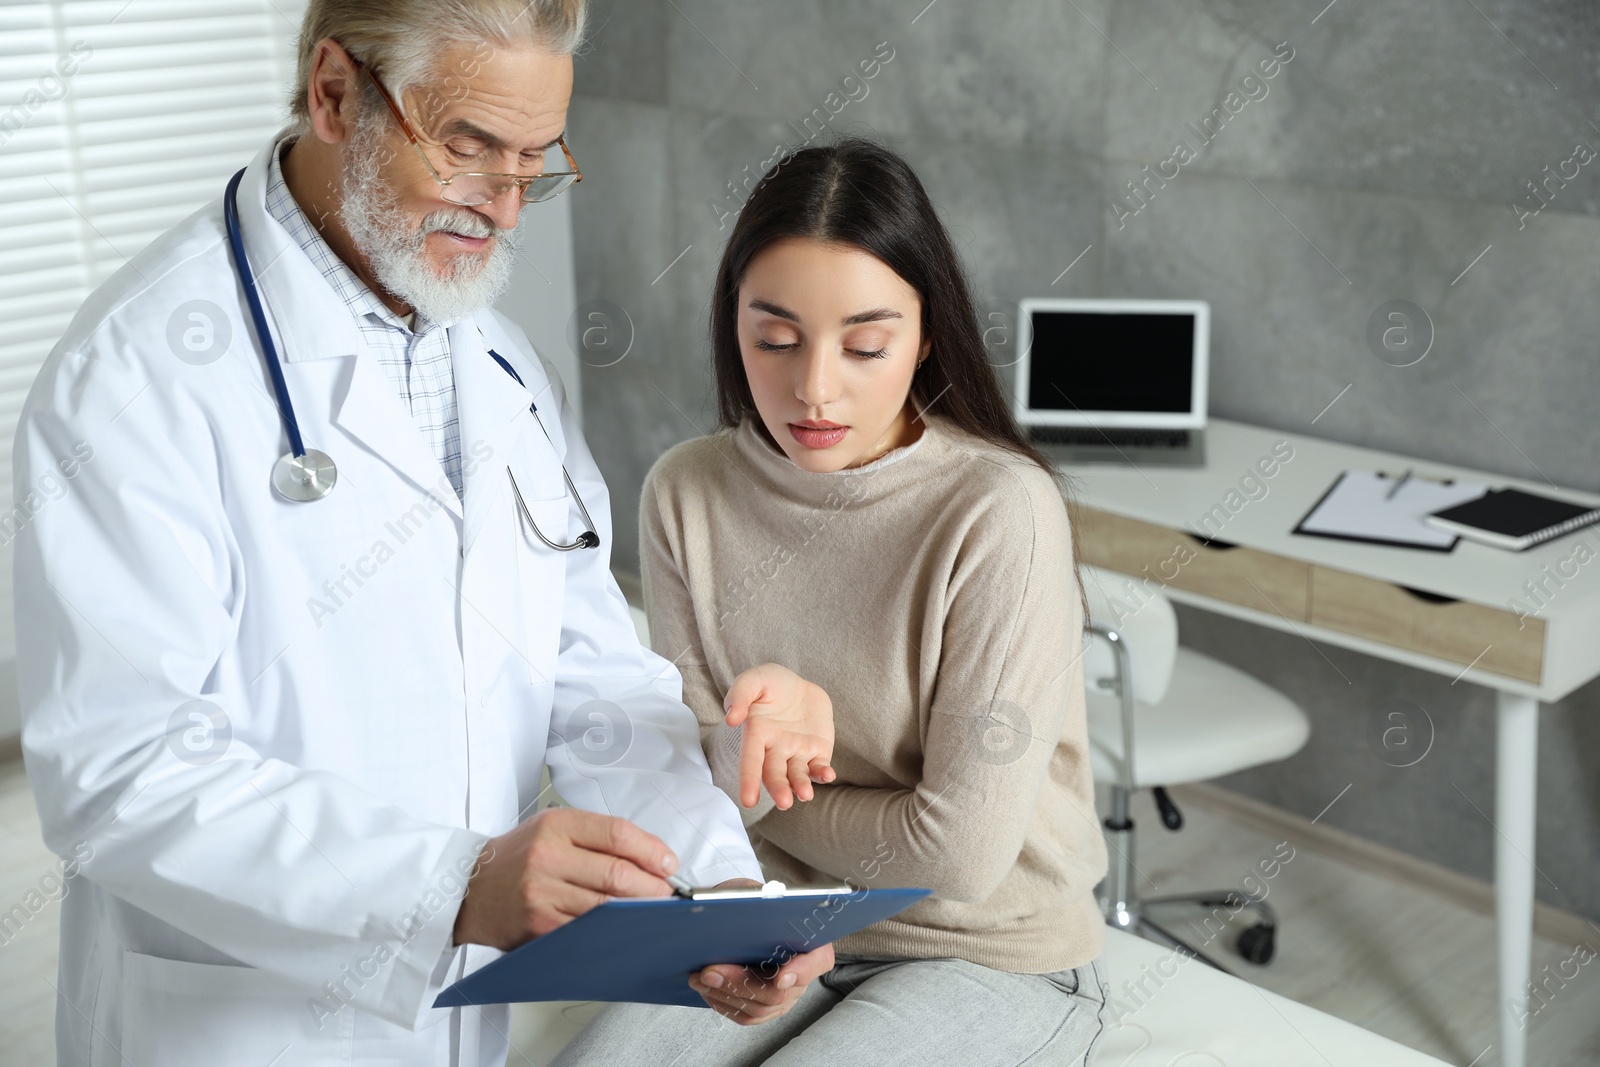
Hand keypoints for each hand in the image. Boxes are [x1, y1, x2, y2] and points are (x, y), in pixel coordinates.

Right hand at [451, 807, 676, 951]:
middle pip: (618, 873)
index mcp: (556, 825)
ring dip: (639, 912)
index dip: (652, 851)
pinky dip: (612, 932)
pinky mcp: (538, 927)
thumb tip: (653, 858)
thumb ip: (597, 837)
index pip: (618, 833)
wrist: (469, 889)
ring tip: (652, 913)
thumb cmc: (518, 858)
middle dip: (653, 888)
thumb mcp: (552, 828)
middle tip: (667, 895)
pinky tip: (624, 930)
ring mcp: (541, 893)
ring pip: (607, 906)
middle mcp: (547, 856)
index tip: (668, 864)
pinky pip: (587, 932)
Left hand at [690, 878, 834, 1026]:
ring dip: (724, 994)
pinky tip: (707, 990)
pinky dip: (723, 1004)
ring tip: (699, 978)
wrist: (749, 917)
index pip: (816, 962)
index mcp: (812, 944)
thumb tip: (751, 903)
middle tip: (710, 972)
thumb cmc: (756, 903)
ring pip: (758, 1008)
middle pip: (777, 993)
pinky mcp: (765, 1008)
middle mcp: (802, 976)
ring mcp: (785, 996)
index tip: (780, 977)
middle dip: (739, 983)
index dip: (800, 972)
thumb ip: (758, 898)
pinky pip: (746, 1016)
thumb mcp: (758, 892)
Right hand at [723, 663, 836, 809]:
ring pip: (797, 775)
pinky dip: (823, 773)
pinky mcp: (818, 751)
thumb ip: (740, 695)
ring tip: (804, 795)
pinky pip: (819, 767)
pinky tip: (827, 775)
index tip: (748, 801)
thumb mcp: (754, 679)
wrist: (798, 685)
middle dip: (778, 789)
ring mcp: (797, 753)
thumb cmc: (770, 684)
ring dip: (800, 786)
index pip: (750, 761)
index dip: (749, 780)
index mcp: (756, 735)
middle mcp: (775, 750)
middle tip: (783, 802)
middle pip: (774, 774)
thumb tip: (731, 719)